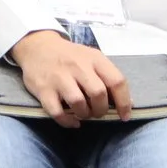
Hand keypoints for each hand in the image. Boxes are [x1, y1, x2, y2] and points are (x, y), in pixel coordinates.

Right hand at [9, 30, 130, 126]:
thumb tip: (129, 103)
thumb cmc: (70, 56)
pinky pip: (58, 112)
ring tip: (83, 114)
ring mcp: (59, 78)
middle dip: (101, 110)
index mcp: (94, 59)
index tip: (124, 116)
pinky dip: (67, 121)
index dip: (124, 102)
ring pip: (79, 103)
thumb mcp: (91, 58)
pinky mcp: (44, 90)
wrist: (37, 46)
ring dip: (85, 115)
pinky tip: (72, 121)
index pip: (117, 81)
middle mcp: (78, 67)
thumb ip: (108, 77)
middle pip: (98, 94)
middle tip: (97, 112)